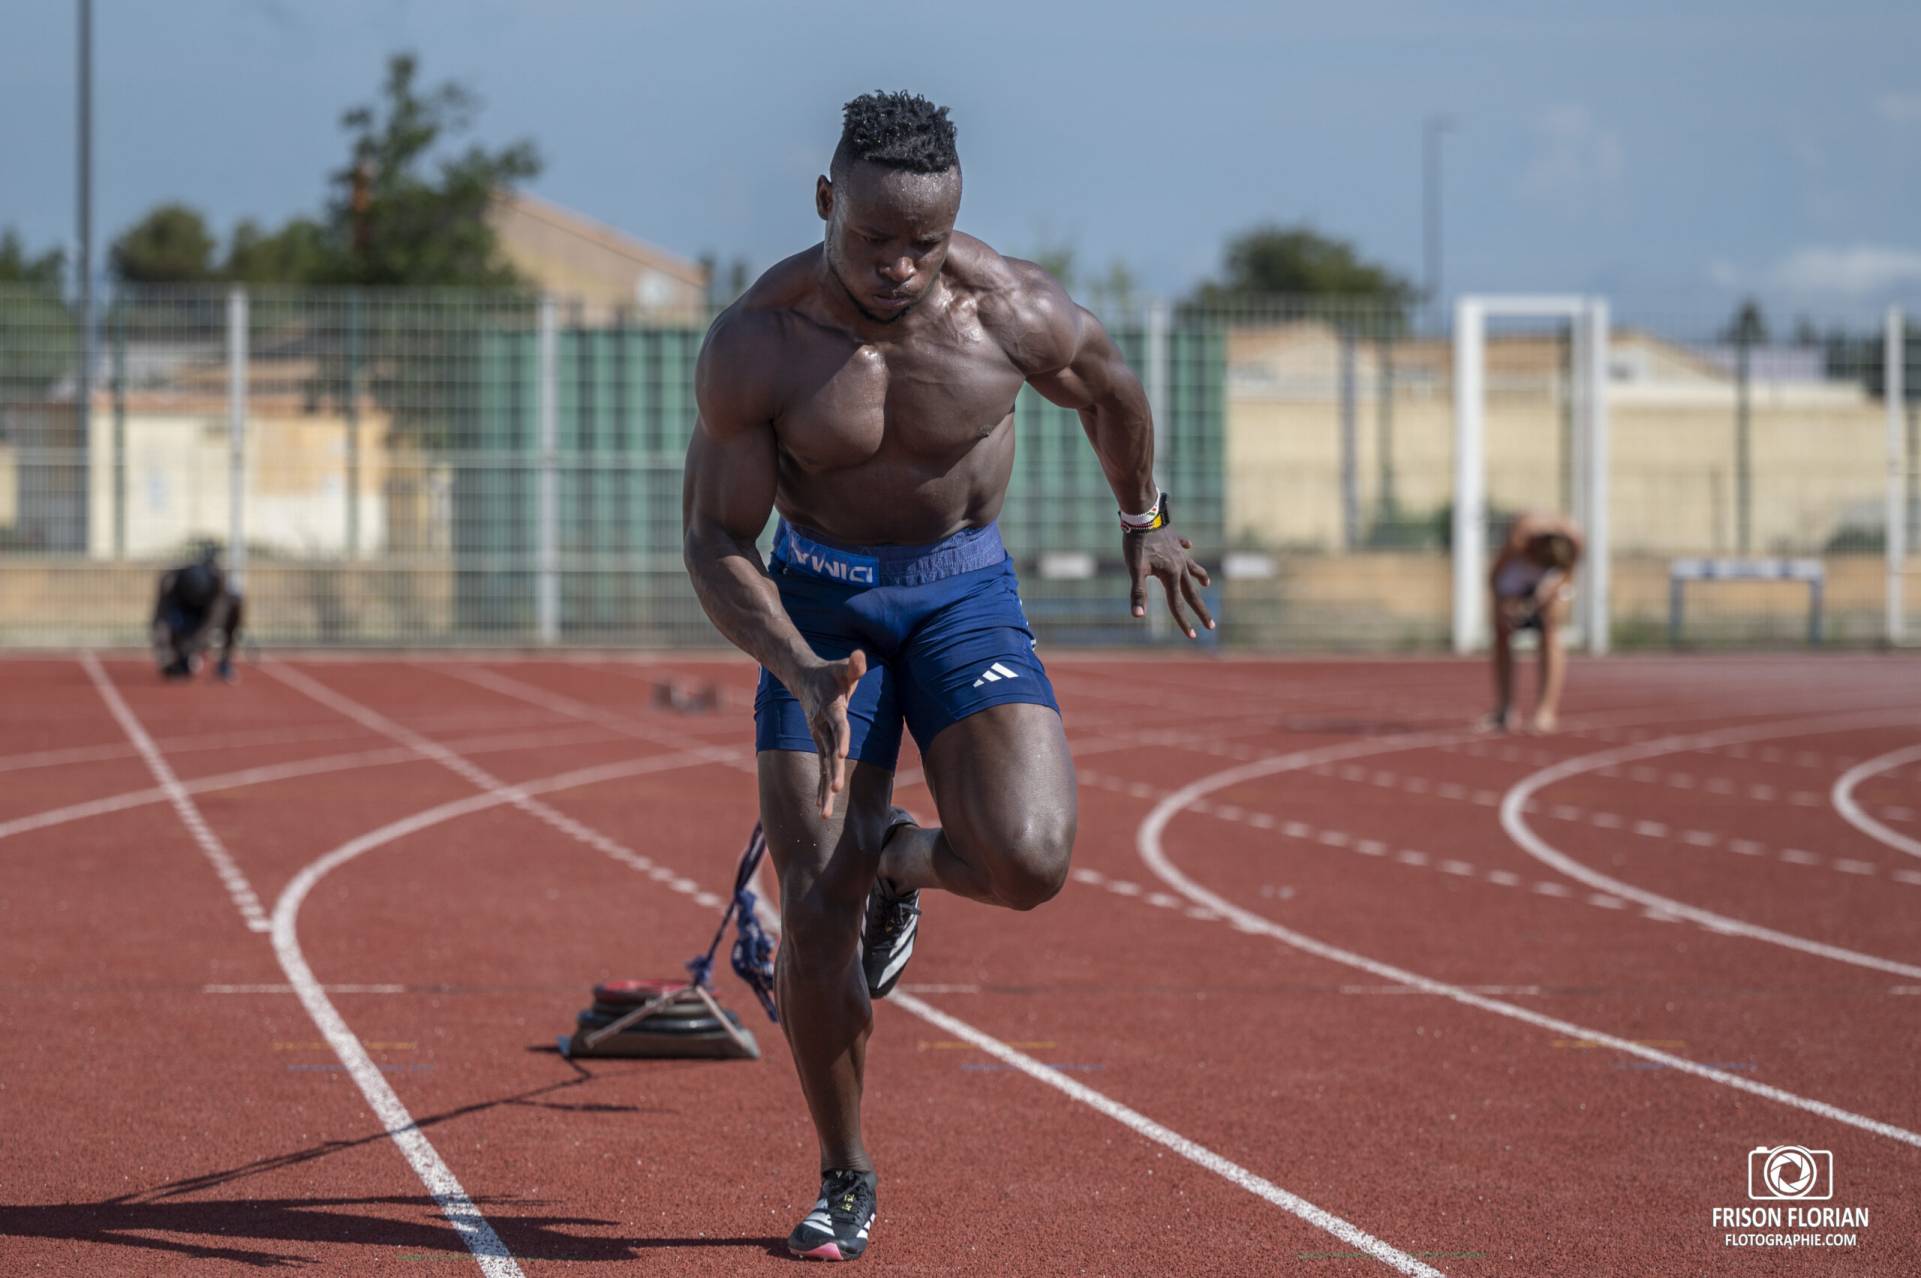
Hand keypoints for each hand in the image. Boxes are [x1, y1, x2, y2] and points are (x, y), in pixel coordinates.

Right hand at [794, 650, 867, 817]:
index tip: (842, 755)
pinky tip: (820, 809)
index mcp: (831, 710)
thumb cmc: (831, 674)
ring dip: (823, 792)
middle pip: (829, 754)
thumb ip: (853, 665)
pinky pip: (821, 770)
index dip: (841, 739)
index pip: (838, 726)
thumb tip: (860, 657)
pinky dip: (820, 789)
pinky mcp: (820, 745)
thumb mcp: (843, 667)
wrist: (805, 679)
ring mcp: (819, 739)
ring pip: (823, 768)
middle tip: (836, 792)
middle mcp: (823, 728)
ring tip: (823, 815)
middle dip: (833, 773)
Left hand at [1124, 527, 1213, 639]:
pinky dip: (1186, 548)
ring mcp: (1178, 553)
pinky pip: (1183, 546)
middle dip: (1201, 611)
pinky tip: (1188, 546)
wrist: (1143, 515)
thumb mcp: (1135, 569)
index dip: (1184, 622)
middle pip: (1192, 593)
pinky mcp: (1173, 540)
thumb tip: (1138, 615)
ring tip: (1206, 585)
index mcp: (1171, 576)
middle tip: (1211, 625)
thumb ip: (1138, 593)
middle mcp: (1179, 566)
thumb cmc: (1137, 543)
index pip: (1178, 604)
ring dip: (1200, 578)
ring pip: (1192, 569)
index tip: (1192, 637)